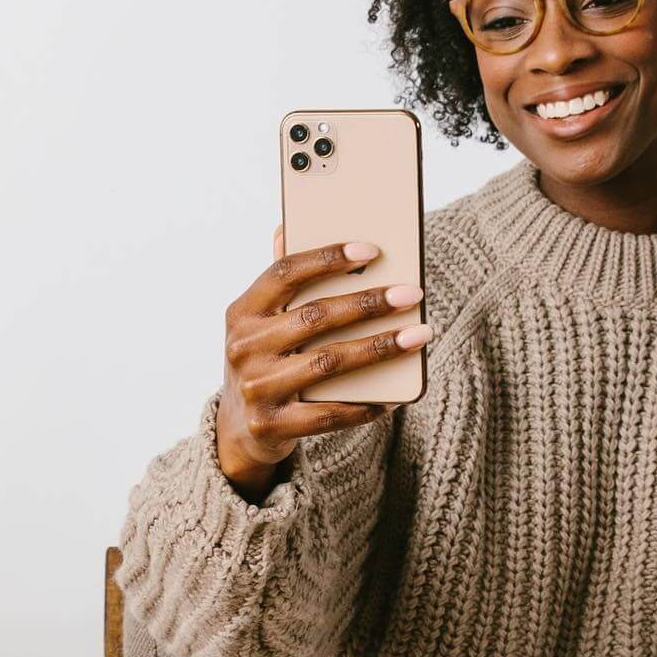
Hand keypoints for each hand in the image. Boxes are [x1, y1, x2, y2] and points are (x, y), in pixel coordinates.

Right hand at [214, 223, 430, 489]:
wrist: (238, 429)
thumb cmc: (265, 361)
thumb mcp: (260, 321)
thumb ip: (279, 282)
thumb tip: (287, 227)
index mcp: (242, 312)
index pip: (284, 273)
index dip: (327, 257)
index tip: (372, 250)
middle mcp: (244, 348)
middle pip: (316, 317)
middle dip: (369, 303)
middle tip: (412, 294)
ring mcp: (256, 388)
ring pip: (328, 363)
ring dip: (379, 348)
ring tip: (418, 335)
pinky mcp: (272, 425)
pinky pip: (328, 415)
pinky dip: (364, 405)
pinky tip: (395, 396)